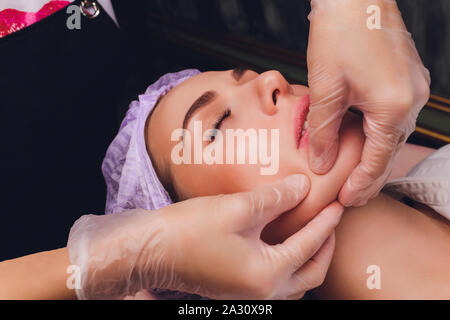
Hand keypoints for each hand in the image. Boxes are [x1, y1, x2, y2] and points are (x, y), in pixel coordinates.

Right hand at [68, 174, 343, 298]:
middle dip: (325, 248)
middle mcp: (262, 292)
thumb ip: (275, 198)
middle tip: (332, 223)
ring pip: (295, 284)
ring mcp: (247, 295)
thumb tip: (302, 187)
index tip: (338, 204)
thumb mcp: (237, 208)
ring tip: (314, 236)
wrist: (152, 250)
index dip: (325, 222)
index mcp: (266, 274)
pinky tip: (283, 247)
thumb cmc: (191, 230)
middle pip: (310, 275)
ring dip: (309, 261)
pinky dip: (289, 267)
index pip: (308, 246)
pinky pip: (276, 283)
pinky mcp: (235, 289)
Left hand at [307, 0, 430, 205]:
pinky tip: (361, 141)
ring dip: (373, 156)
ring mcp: (414, 88)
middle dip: (369, 176)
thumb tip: (321, 165)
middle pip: (389, 151)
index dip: (360, 184)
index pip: (376, 160)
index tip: (345, 200)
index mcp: (393, 107)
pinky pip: (393, 116)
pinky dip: (377, 134)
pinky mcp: (407, 78)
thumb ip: (323, 132)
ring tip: (353, 175)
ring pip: (391, 135)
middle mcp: (411, 101)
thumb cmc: (338, 35)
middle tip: (351, 196)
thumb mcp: (325, 90)